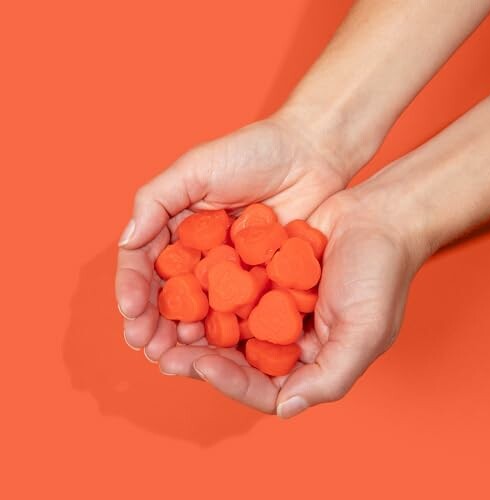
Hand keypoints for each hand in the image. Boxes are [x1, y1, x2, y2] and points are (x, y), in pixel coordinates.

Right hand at [115, 112, 352, 357]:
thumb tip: (126, 241)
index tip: (131, 313)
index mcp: (177, 229)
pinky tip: (212, 346)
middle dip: (154, 322)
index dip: (134, 289)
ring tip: (172, 354)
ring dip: (182, 335)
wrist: (310, 153)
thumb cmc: (251, 152)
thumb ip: (156, 200)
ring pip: (200, 310)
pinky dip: (223, 330)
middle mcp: (199, 255)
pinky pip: (238, 310)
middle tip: (147, 346)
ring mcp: (229, 272)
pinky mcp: (260, 282)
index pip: (145, 264)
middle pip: (169, 295)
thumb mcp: (195, 168)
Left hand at [158, 186, 426, 414]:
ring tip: (164, 328)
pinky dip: (208, 295)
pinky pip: (230, 292)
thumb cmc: (380, 276)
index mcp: (310, 362)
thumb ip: (330, 377)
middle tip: (164, 354)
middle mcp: (287, 340)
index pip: (264, 387)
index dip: (232, 382)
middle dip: (200, 360)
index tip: (203, 366)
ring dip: (196, 331)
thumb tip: (285, 410)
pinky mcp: (263, 277)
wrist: (379, 217)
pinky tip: (184, 290)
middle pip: (237, 361)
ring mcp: (273, 308)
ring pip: (227, 328)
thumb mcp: (365, 333)